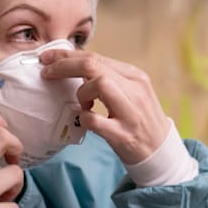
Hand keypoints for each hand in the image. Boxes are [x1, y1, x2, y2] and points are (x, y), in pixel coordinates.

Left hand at [40, 50, 168, 164]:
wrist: (161, 151)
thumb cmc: (139, 120)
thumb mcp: (132, 92)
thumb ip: (109, 78)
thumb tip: (75, 65)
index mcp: (136, 76)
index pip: (97, 57)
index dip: (67, 56)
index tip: (48, 58)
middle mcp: (136, 90)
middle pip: (93, 65)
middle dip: (63, 66)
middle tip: (47, 73)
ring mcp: (131, 112)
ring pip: (99, 83)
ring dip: (81, 92)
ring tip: (83, 104)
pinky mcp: (124, 135)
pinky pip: (95, 120)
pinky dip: (84, 118)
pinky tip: (86, 120)